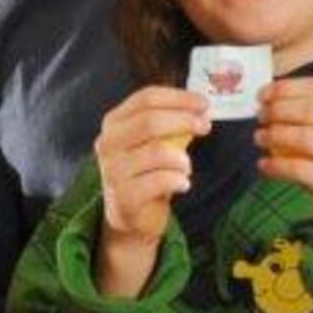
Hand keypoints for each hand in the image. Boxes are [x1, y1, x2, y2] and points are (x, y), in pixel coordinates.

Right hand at [93, 85, 209, 296]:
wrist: (130, 215)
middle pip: (149, 121)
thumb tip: (198, 107)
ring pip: (158, 152)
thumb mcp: (150, 141)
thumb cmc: (145, 172)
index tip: (203, 103)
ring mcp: (112, 171)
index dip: (178, 98)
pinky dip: (179, 180)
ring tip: (185, 167)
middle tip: (205, 126)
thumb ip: (167, 122)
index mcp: (113, 123)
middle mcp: (107, 143)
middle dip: (184, 121)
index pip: (145, 98)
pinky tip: (181, 184)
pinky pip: (161, 180)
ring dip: (182, 158)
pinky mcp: (124, 196)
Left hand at [257, 76, 312, 268]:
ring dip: (274, 135)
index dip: (286, 88)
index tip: (262, 94)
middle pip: (311, 110)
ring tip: (259, 138)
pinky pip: (301, 169)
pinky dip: (276, 165)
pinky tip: (263, 165)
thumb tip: (266, 94)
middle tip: (260, 116)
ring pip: (306, 137)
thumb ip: (308, 112)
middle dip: (278, 110)